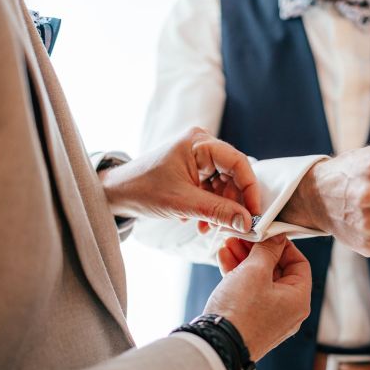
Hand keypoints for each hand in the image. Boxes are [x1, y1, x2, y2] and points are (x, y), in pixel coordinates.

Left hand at [100, 128, 260, 232]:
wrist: (116, 193)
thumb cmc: (142, 190)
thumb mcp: (183, 203)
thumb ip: (218, 211)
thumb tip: (246, 222)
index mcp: (199, 142)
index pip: (239, 163)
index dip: (250, 189)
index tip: (254, 213)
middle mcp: (201, 145)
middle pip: (233, 175)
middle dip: (233, 203)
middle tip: (232, 225)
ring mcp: (198, 157)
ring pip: (224, 184)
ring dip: (220, 208)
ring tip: (208, 227)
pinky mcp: (193, 169)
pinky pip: (213, 188)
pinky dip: (210, 206)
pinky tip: (199, 221)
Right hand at [204, 235, 311, 361]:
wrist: (216, 345)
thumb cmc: (240, 310)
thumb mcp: (255, 271)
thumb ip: (267, 249)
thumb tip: (276, 236)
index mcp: (298, 300)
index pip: (299, 263)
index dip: (283, 245)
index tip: (266, 233)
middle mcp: (288, 311)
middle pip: (277, 271)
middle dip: (257, 251)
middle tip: (243, 237)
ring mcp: (269, 318)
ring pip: (260, 281)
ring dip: (245, 260)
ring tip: (228, 244)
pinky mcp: (250, 321)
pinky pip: (249, 293)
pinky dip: (238, 276)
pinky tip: (224, 260)